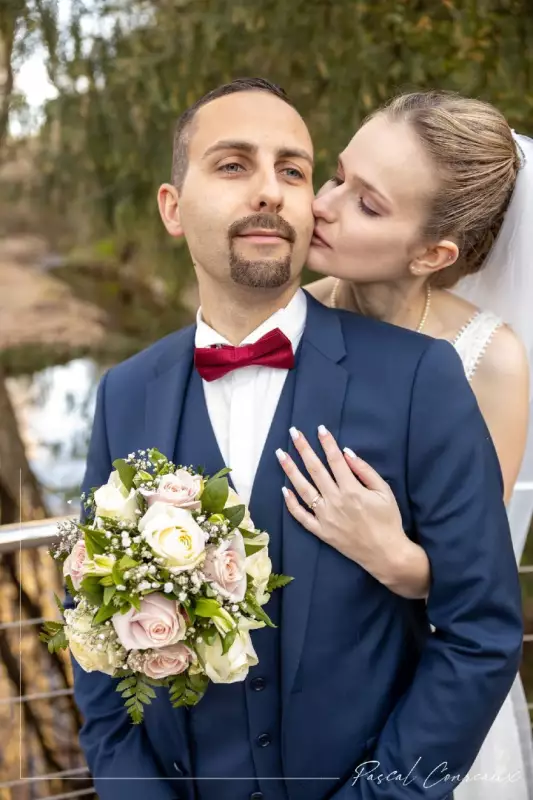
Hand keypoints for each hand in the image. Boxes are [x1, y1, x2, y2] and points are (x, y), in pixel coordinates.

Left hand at [276, 425, 429, 597]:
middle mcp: (335, 501)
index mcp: (352, 490)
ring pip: (303, 489)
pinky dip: (291, 504)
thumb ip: (365, 471)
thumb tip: (347, 453)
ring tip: (281, 454)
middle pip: (315, 470)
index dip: (327, 443)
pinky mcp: (321, 531)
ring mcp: (325, 517)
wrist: (386, 554)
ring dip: (290, 470)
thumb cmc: (389, 521)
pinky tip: (284, 490)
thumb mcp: (384, 492)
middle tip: (293, 433)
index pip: (335, 460)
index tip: (319, 429)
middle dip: (303, 449)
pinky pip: (301, 516)